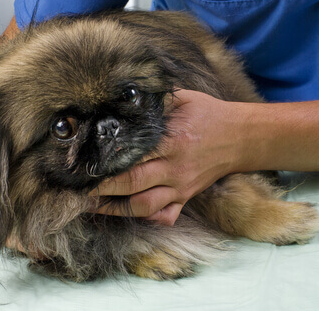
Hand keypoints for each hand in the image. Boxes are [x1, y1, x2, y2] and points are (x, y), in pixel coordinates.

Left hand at [88, 89, 243, 225]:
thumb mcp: (184, 99)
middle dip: (102, 188)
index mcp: (173, 140)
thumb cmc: (209, 114)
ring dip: (116, 209)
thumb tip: (123, 99)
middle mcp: (176, 167)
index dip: (106, 161)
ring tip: (92, 206)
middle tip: (78, 188)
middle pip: (132, 183)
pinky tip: (129, 213)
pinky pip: (164, 216)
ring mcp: (182, 185)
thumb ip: (155, 102)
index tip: (84, 164)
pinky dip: (146, 218)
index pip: (133, 154)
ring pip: (144, 205)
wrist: (240, 137)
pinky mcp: (186, 197)